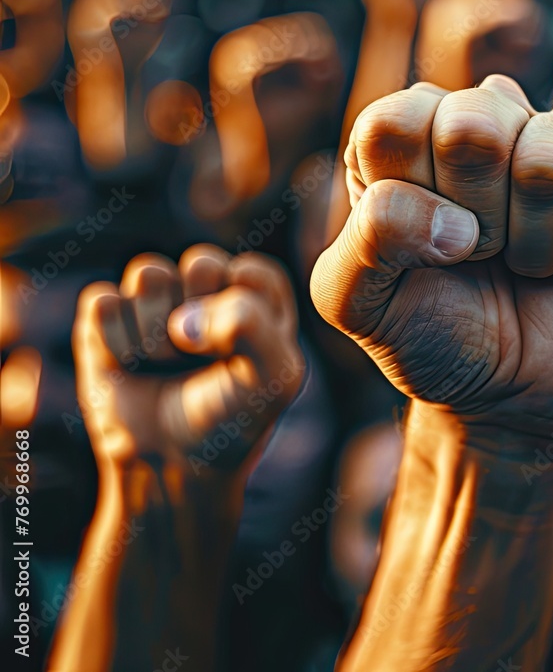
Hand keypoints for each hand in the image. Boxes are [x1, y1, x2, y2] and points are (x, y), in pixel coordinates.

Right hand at [73, 243, 303, 475]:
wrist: (172, 465)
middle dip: (201, 318)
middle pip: (201, 262)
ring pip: (148, 273)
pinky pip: (103, 301)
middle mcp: (209, 290)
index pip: (252, 272)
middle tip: (200, 360)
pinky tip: (129, 366)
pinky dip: (116, 342)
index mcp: (258, 297)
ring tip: (165, 363)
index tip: (240, 358)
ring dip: (156, 330)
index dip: (243, 317)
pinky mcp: (108, 316)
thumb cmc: (231, 418)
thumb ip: (252, 327)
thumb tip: (186, 318)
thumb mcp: (273, 377)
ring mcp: (157, 299)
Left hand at [311, 74, 552, 438]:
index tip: (424, 247)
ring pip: (551, 157)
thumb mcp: (360, 301)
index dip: (412, 199)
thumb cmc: (432, 333)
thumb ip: (369, 238)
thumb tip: (457, 221)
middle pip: (477, 125)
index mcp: (411, 134)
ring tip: (530, 264)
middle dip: (478, 220)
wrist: (508, 394)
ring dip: (536, 243)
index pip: (396, 124)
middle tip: (483, 254)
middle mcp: (489, 118)